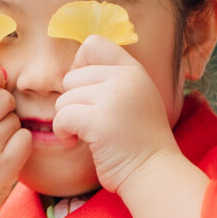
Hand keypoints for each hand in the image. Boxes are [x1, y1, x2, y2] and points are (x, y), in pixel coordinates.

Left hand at [53, 38, 179, 195]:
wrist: (154, 173)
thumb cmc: (139, 143)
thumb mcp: (135, 99)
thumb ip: (113, 81)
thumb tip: (73, 71)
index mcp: (134, 71)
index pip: (93, 45)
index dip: (80, 66)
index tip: (86, 92)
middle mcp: (125, 79)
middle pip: (72, 76)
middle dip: (72, 102)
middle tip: (86, 122)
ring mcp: (113, 98)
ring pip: (64, 98)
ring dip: (66, 120)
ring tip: (84, 135)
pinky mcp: (99, 120)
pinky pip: (62, 116)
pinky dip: (62, 132)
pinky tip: (75, 142)